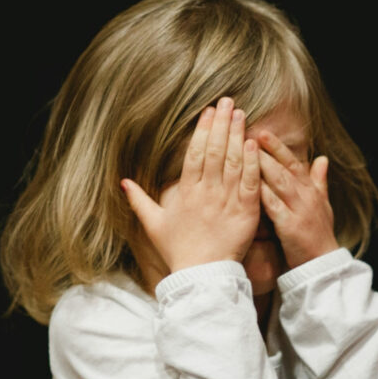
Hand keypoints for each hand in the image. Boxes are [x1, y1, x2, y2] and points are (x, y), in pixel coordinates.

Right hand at [121, 97, 261, 272]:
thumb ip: (140, 201)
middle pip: (215, 151)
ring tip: (242, 114)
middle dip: (222, 124)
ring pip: (233, 162)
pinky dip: (252, 163)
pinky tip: (254, 143)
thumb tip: (123, 182)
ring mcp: (226, 202)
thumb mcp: (154, 225)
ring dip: (238, 136)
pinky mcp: (245, 213)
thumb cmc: (178, 251)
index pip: (195, 154)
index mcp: (186, 193)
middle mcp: (206, 193)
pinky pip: (250, 183)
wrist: (202, 276)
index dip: (202, 130)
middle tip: (228, 102)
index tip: (208, 111)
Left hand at [257, 130, 338, 268]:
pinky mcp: (290, 226)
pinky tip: (248, 184)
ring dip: (262, 165)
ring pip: (279, 182)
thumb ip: (319, 180)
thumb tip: (322, 158)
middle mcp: (305, 195)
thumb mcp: (323, 204)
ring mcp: (299, 209)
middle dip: (265, 150)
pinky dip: (262, 194)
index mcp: (310, 189)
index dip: (277, 147)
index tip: (262, 131)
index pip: (292, 162)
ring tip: (244, 151)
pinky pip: (274, 206)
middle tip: (247, 134)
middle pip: (283, 167)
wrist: (322, 265)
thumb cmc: (319, 234)